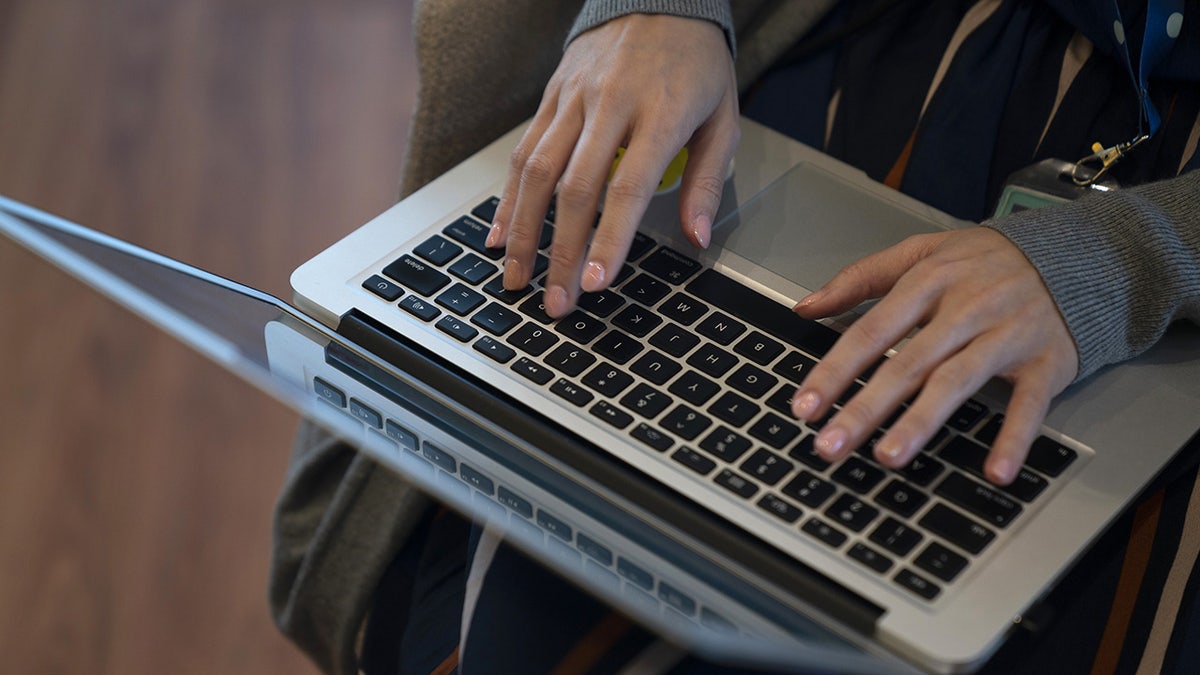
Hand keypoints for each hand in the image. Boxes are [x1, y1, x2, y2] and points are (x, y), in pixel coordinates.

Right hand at [485, 13, 739, 317]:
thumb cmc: (696, 64)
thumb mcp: (723, 117)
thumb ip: (707, 180)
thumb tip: (696, 238)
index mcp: (660, 112)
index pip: (627, 187)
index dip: (608, 239)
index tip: (594, 283)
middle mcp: (610, 104)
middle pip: (574, 189)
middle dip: (560, 252)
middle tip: (556, 302)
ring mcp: (574, 99)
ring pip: (537, 172)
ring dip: (524, 233)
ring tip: (517, 278)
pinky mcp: (551, 96)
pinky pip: (522, 152)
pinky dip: (508, 199)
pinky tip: (500, 235)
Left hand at [789, 227, 1078, 484]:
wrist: (1076, 253)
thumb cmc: (988, 259)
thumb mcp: (922, 252)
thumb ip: (861, 278)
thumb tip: (806, 305)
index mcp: (929, 281)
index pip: (871, 331)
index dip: (835, 371)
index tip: (804, 406)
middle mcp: (965, 308)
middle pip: (906, 363)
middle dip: (864, 408)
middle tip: (830, 445)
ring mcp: (1006, 335)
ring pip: (956, 381)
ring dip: (921, 422)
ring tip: (888, 456)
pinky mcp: (1046, 361)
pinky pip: (1028, 403)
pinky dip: (1014, 437)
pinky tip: (994, 471)